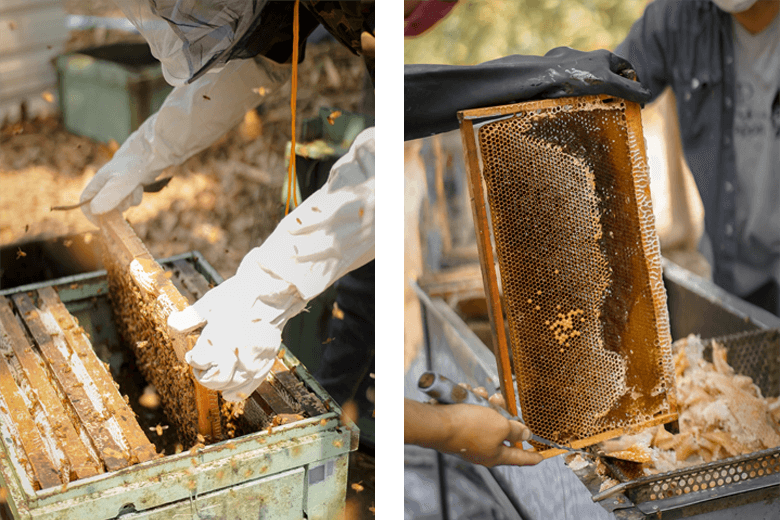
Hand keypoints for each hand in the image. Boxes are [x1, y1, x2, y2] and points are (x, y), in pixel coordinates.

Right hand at [80, 153, 157, 224]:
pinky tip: (139, 187)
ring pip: (121, 204)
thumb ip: (108, 197)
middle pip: (104, 206)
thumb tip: (94, 211)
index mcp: (97, 183)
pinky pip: (131, 200)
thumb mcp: (120, 183)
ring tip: (133, 188)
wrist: (150, 155)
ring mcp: (118, 186)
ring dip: (128, 201)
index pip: (85, 202)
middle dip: (116, 208)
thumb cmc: (131, 166)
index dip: (90, 214)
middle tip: (124, 202)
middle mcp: (105, 185)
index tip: (101, 224)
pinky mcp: (130, 187)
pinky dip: (136, 197)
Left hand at [167, 248, 306, 401]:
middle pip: (214, 379)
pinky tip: (228, 393)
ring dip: (219, 381)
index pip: (199, 362)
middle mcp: (239, 354)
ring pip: (230, 386)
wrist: (271, 294)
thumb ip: (190, 318)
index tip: (194, 353)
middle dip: (204, 373)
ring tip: (218, 368)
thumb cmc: (240, 295)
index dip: (194, 358)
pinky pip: (249, 387)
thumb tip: (173, 325)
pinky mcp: (265, 364)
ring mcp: (254, 361)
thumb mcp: (210, 303)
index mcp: (222, 338)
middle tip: (205, 362)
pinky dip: (236, 392)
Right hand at [438, 403, 543, 466]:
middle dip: (502, 412)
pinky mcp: (458, 428)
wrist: (437, 423)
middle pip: (501, 430)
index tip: (540, 457)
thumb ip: (515, 430)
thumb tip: (525, 434)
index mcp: (496, 455)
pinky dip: (471, 401)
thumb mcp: (500, 426)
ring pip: (486, 417)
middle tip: (499, 400)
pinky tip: (467, 395)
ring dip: (485, 403)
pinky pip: (471, 412)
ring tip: (479, 395)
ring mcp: (469, 439)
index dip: (532, 457)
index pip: (519, 458)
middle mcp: (483, 449)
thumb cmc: (468, 427)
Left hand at [539, 47, 650, 103]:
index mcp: (604, 57)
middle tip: (619, 110)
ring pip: (590, 86)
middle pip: (608, 78)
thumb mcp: (605, 83)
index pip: (626, 68)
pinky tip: (577, 113)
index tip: (637, 101)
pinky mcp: (559, 79)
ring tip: (598, 114)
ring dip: (595, 99)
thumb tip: (648, 95)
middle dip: (614, 93)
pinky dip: (577, 102)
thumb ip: (627, 89)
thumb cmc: (573, 76)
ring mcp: (573, 68)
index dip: (634, 83)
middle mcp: (589, 60)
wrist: (539, 77)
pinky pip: (573, 92)